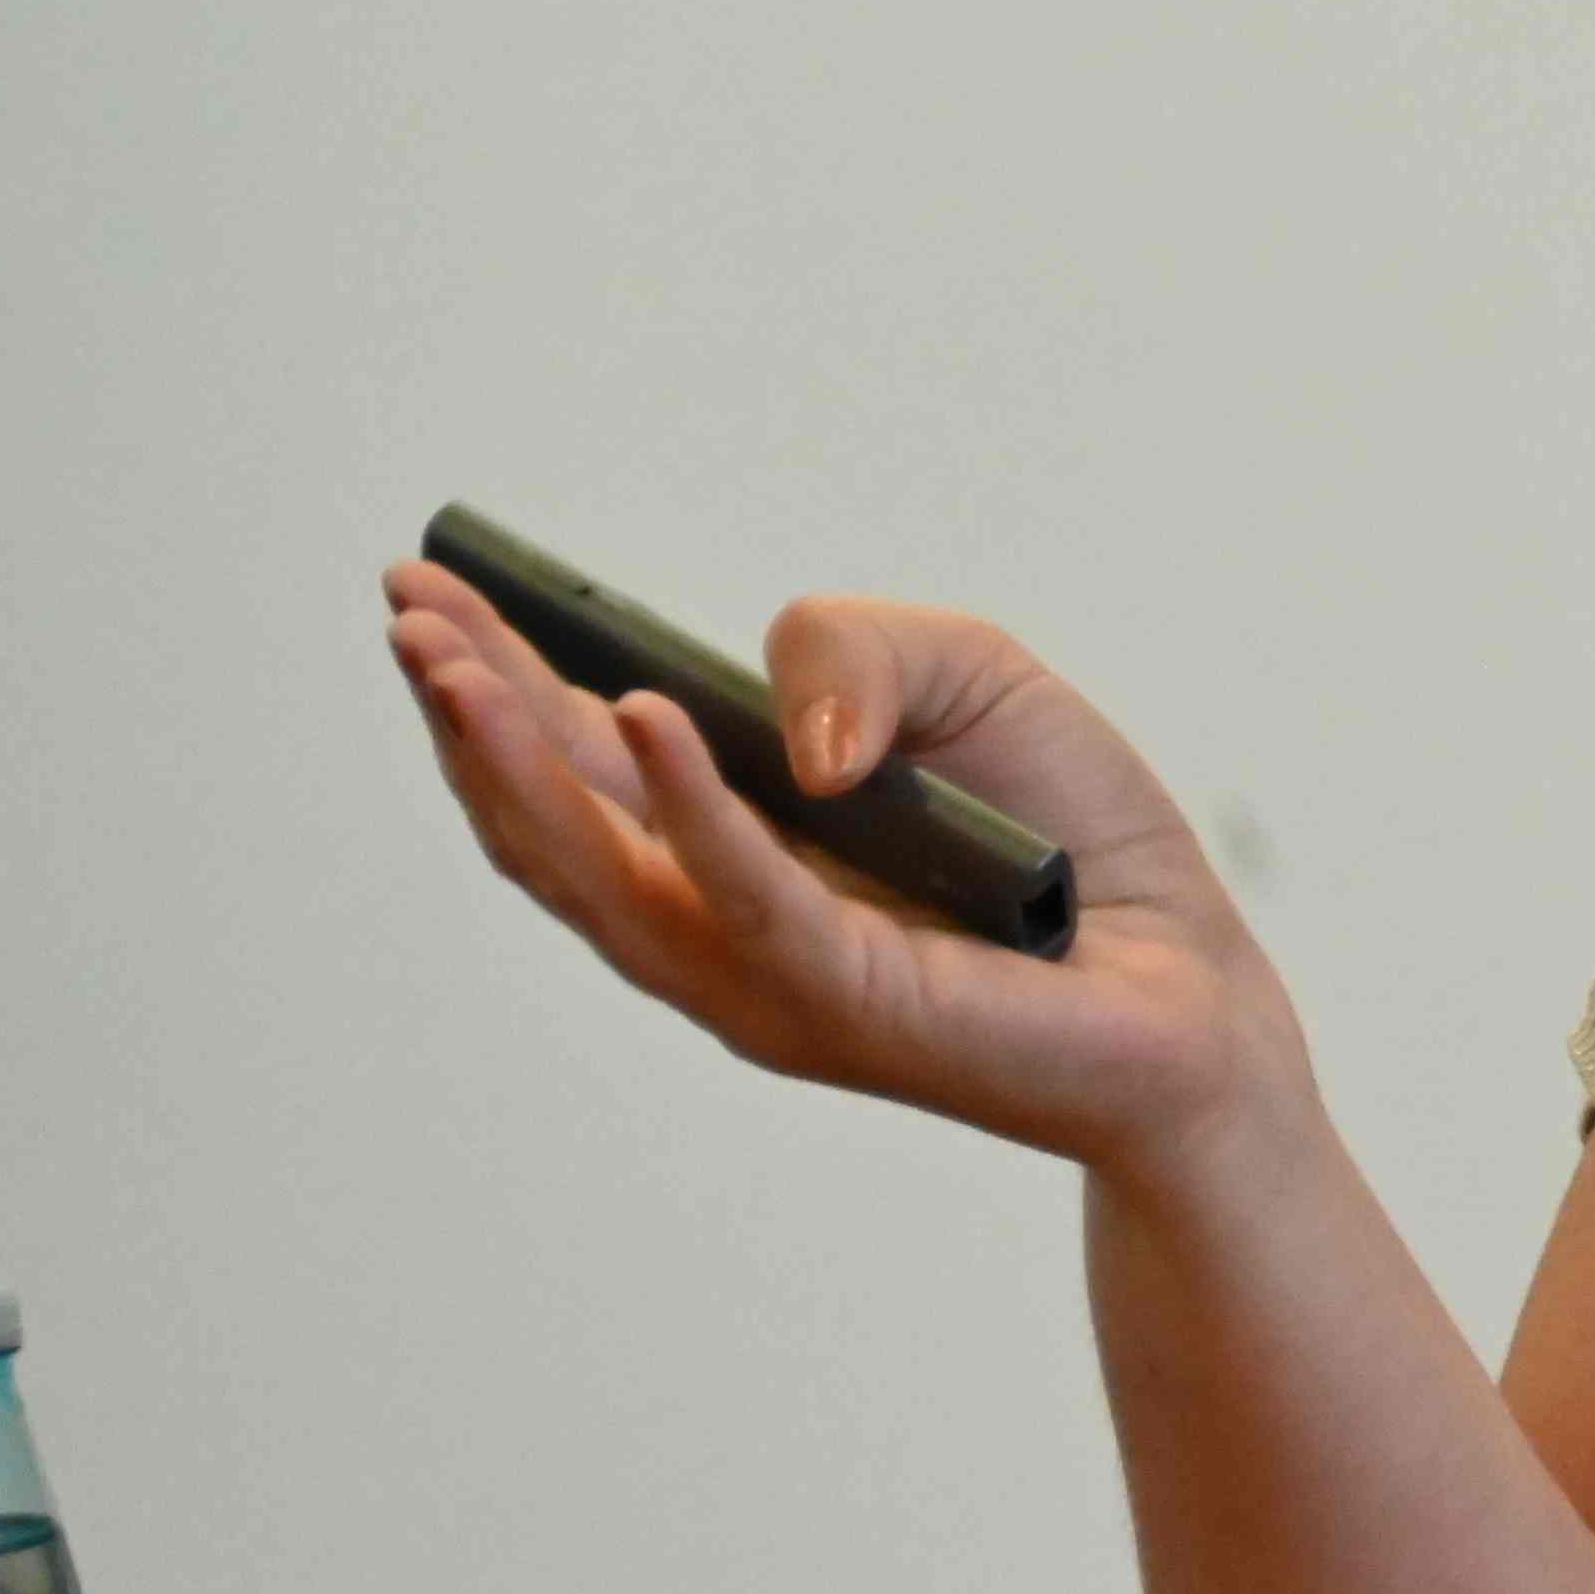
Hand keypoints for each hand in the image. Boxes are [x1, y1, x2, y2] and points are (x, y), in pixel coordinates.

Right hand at [380, 555, 1325, 1199]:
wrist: (1190, 973)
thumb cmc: (1069, 834)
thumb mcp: (972, 676)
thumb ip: (854, 651)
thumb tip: (772, 726)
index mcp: (729, 847)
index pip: (576, 765)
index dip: (490, 680)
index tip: (416, 591)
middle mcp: (722, 924)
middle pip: (554, 823)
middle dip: (469, 715)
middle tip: (404, 616)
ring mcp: (765, 979)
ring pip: (605, 872)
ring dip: (521, 761)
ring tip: (460, 660)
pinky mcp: (848, 1002)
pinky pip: (747, 897)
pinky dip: (688, 808)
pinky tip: (636, 721)